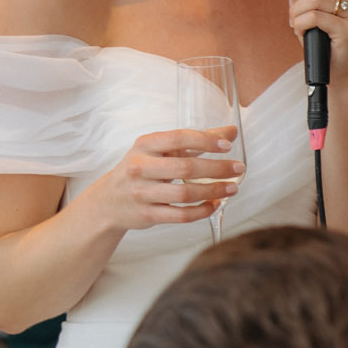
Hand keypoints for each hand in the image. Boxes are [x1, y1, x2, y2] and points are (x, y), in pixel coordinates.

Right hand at [83, 128, 240, 232]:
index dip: (205, 141)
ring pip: (184, 194)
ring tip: (232, 188)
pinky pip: (180, 215)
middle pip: (185, 167)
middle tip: (239, 168)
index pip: (178, 138)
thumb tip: (231, 132)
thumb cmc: (142, 170)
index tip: (228, 145)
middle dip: (216, 169)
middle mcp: (141, 167)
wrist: (109, 201)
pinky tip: (215, 205)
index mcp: (145, 145)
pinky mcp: (147, 214)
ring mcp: (142, 192)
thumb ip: (195, 141)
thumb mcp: (161, 150)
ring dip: (213, 191)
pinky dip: (201, 211)